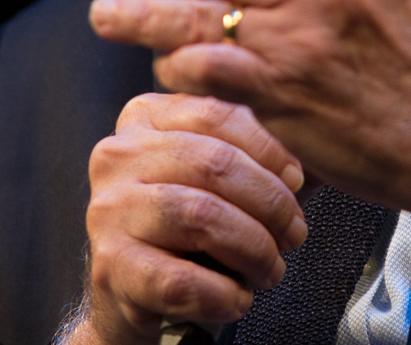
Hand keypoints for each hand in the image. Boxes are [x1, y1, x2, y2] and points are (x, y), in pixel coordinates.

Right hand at [79, 93, 309, 340]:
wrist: (131, 288)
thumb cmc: (184, 225)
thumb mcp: (210, 174)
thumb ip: (249, 152)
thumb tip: (302, 167)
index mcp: (144, 117)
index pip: (219, 114)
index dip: (270, 150)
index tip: (297, 180)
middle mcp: (118, 156)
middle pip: (215, 165)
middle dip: (270, 203)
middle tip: (294, 233)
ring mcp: (108, 210)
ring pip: (200, 217)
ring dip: (253, 248)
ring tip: (271, 268)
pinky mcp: (110, 266)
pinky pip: (180, 279)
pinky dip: (222, 293)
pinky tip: (236, 298)